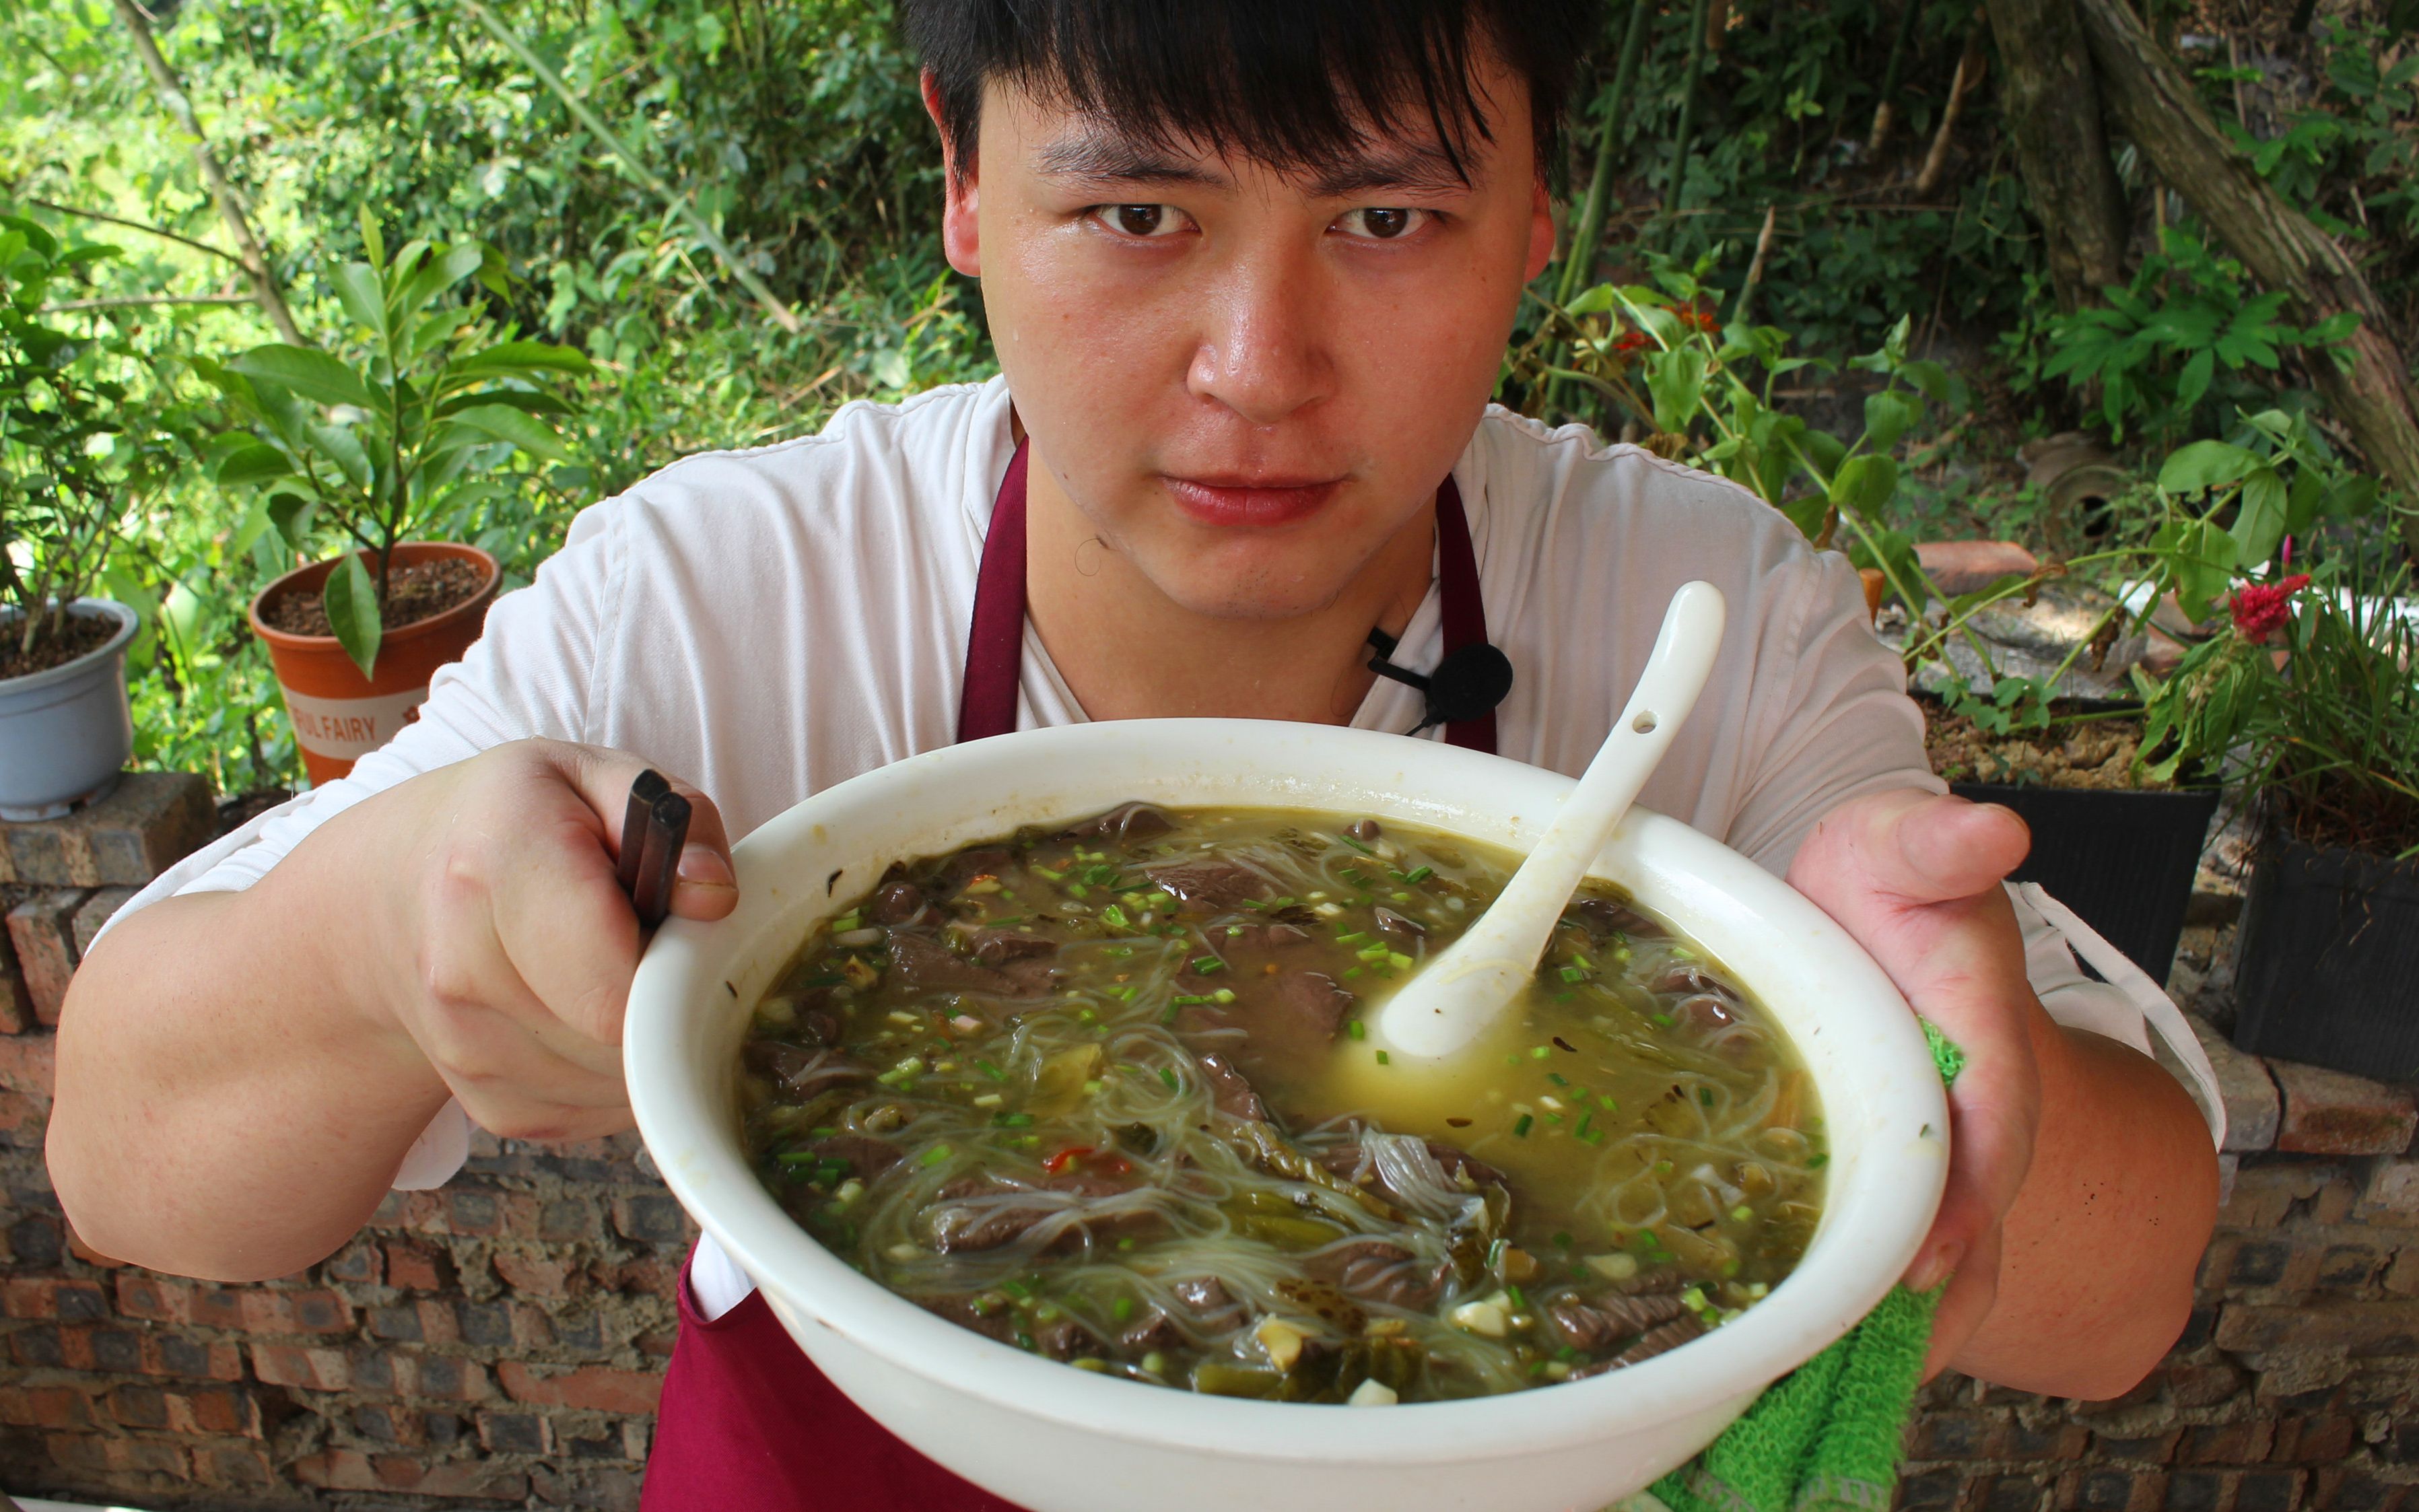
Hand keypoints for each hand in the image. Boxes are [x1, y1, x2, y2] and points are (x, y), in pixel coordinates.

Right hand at [368, 739, 738, 1142]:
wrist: (399, 890)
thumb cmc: (519, 822)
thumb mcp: (602, 776)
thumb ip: (682, 820)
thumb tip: (712, 899)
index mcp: (498, 863)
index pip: (611, 982)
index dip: (675, 968)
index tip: (680, 928)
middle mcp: (462, 968)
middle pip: (621, 1042)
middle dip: (667, 1001)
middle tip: (653, 944)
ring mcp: (465, 1049)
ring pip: (618, 1085)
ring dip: (647, 1039)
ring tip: (619, 968)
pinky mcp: (489, 1104)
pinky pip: (598, 1111)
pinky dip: (620, 1071)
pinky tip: (595, 1009)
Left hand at [1787, 788, 2045, 1375]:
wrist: (1878, 904)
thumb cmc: (1888, 878)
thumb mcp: (1901, 844)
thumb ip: (1938, 842)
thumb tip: (1989, 824)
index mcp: (1980, 1029)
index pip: (1997, 1115)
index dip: (1976, 1184)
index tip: (1944, 1247)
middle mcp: (1975, 1104)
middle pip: (1976, 1208)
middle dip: (1939, 1278)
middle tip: (1885, 1346)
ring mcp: (1943, 1145)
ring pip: (1947, 1248)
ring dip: (1904, 1314)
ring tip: (1841, 1376)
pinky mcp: (1901, 1168)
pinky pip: (1901, 1246)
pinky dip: (1869, 1304)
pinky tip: (1816, 1359)